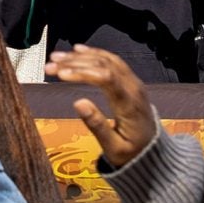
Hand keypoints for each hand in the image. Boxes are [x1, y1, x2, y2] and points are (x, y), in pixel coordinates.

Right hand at [42, 44, 160, 169]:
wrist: (152, 150)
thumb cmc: (132, 151)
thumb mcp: (114, 148)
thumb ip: (97, 126)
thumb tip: (78, 103)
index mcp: (130, 104)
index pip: (106, 78)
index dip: (82, 73)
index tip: (60, 74)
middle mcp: (133, 88)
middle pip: (104, 65)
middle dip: (74, 63)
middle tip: (50, 66)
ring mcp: (133, 82)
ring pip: (106, 60)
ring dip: (80, 57)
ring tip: (57, 58)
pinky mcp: (129, 81)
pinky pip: (112, 61)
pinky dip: (94, 54)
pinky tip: (77, 51)